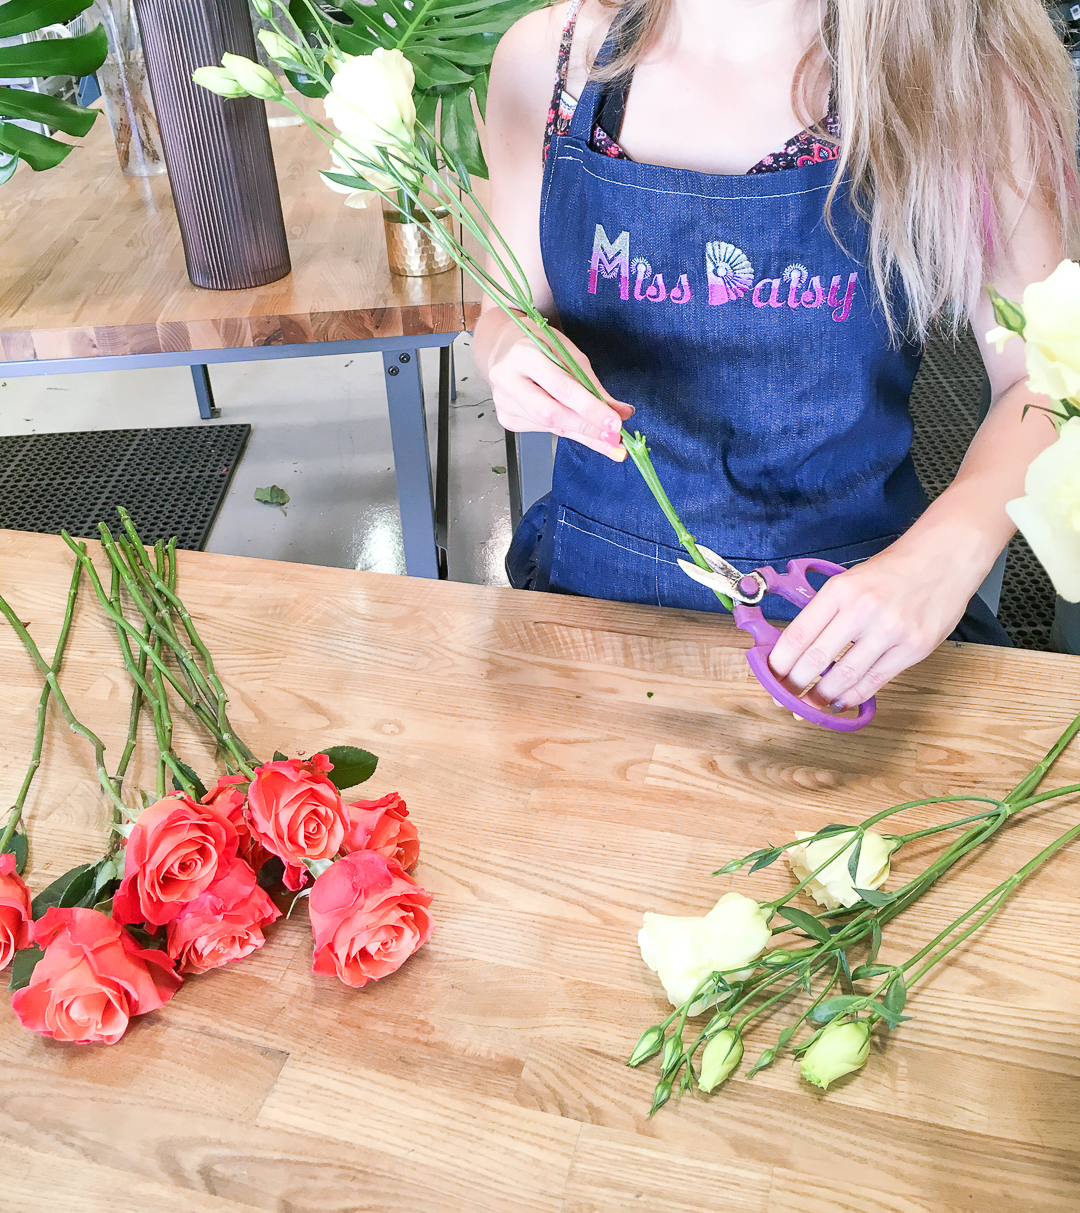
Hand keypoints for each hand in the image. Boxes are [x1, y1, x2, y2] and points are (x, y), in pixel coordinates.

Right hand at [481, 313, 632, 460]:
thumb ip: (591, 383)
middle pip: (551, 414)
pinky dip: (567, 430)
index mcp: (523, 354)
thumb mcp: (567, 351)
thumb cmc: (538, 344)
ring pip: (549, 426)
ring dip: (582, 435)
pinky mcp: (506, 418)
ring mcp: (503, 402)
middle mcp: (507, 379)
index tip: (615, 423)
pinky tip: (581, 430)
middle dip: (587, 429)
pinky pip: (544, 429)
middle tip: (615, 441)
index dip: (590, 409)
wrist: (501, 347)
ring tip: (607, 441)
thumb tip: (621, 412)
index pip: (561, 388)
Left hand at [766, 547, 975, 711]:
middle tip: (785, 697)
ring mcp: (890, 631)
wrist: (943, 559)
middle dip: (794, 685)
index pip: (797, 635)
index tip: (770, 677)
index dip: (778, 663)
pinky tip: (840, 701)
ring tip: (809, 706)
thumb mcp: (849, 582)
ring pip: (845, 676)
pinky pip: (875, 680)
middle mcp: (863, 610)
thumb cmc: (890, 572)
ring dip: (821, 697)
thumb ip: (826, 613)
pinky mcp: (914, 648)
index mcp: (839, 591)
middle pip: (816, 660)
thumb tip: (796, 651)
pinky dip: (853, 696)